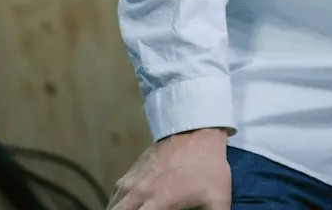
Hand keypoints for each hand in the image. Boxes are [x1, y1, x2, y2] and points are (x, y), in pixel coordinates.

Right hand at [108, 128, 231, 209]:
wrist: (197, 129)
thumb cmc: (208, 167)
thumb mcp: (218, 199)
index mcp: (157, 204)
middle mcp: (138, 193)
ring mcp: (132, 180)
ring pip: (113, 205)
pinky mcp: (132, 170)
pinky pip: (116, 192)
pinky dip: (117, 202)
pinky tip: (128, 205)